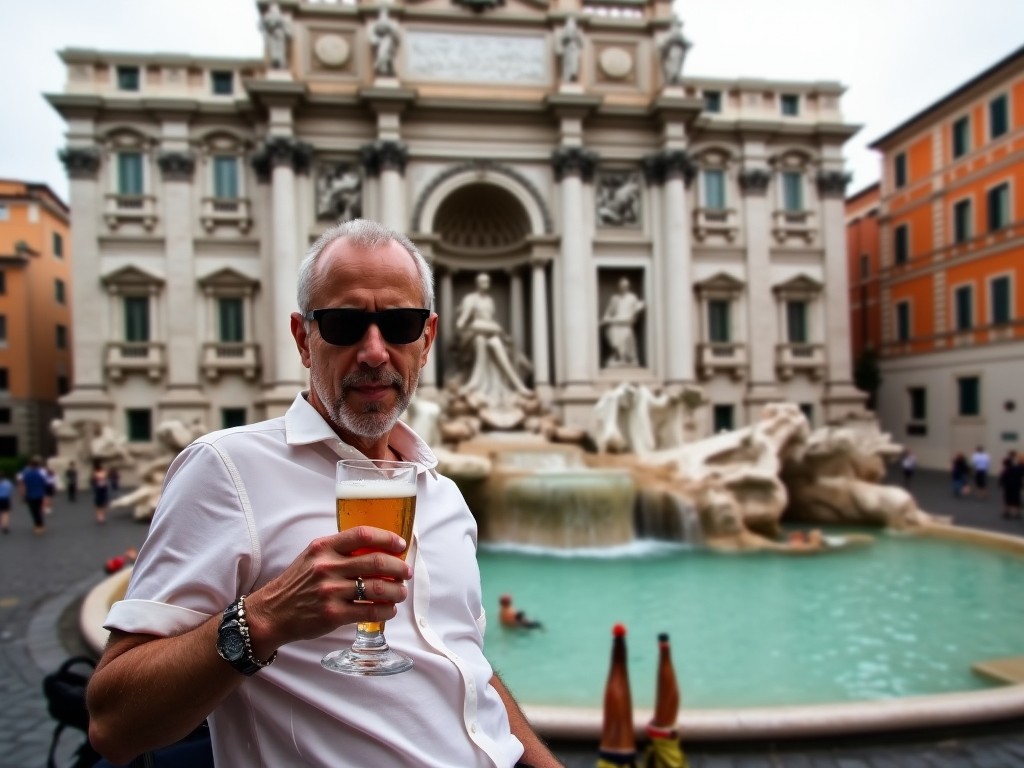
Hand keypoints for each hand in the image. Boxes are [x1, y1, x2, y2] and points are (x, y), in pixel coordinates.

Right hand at [242, 526, 411, 658]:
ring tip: (401, 593)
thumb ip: (339, 550)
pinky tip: (388, 610)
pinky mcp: (332, 615)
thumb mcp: (313, 556)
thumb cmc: (297, 583)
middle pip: (376, 562)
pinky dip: (386, 611)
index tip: (401, 545)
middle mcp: (327, 567)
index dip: (387, 538)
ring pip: (378, 589)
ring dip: (397, 591)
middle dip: (399, 567)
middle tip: (406, 572)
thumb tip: (378, 549)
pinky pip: (370, 612)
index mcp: (323, 547)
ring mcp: (330, 592)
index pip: (362, 534)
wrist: (272, 612)